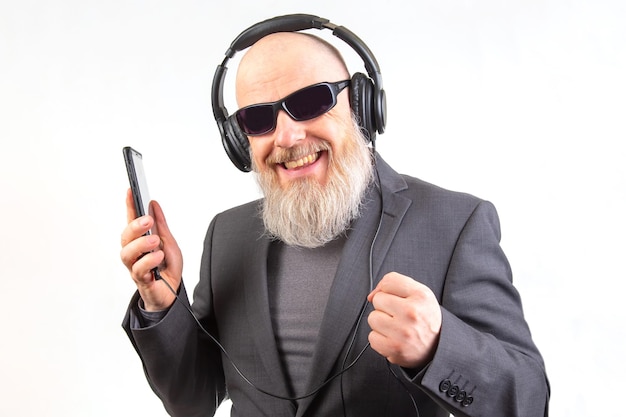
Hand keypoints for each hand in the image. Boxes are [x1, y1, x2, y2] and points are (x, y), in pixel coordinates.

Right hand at [120, 189, 182, 310]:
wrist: (172, 292)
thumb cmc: (167, 267)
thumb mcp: (169, 242)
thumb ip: (161, 225)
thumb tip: (153, 204)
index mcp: (140, 241)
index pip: (131, 220)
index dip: (129, 206)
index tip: (130, 191)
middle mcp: (134, 252)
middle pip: (126, 237)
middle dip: (135, 226)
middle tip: (148, 220)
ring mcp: (135, 266)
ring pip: (127, 253)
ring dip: (141, 245)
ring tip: (155, 241)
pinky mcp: (140, 280)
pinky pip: (138, 269)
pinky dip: (149, 261)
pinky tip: (158, 256)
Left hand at [367, 272, 441, 368]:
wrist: (438, 346)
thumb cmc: (424, 317)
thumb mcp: (419, 292)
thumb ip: (394, 283)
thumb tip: (371, 296)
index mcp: (420, 296)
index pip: (388, 281)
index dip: (390, 290)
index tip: (399, 299)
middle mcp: (412, 313)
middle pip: (377, 300)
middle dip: (385, 307)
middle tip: (399, 315)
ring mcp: (402, 333)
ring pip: (372, 318)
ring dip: (381, 323)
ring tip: (396, 327)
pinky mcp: (394, 349)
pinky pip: (372, 338)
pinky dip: (380, 339)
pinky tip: (393, 338)